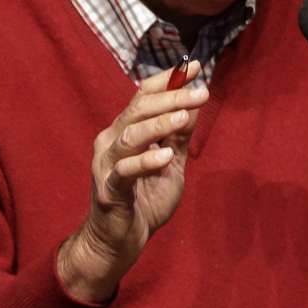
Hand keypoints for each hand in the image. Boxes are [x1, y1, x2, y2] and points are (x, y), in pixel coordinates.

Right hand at [58, 61, 208, 301]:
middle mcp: (111, 141)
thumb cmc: (145, 200)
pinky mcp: (108, 190)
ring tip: (184, 117)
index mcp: (125, 131)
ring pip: (130, 135)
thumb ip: (179, 136)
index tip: (194, 66)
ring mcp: (106, 165)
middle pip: (138, 109)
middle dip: (171, 98)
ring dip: (158, 124)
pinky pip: (125, 171)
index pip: (143, 96)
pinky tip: (165, 156)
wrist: (121, 241)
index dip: (168, 80)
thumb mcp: (170, 164)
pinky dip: (145, 161)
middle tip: (201, 93)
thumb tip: (194, 104)